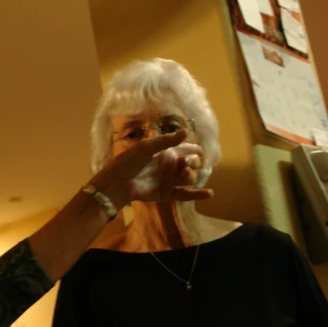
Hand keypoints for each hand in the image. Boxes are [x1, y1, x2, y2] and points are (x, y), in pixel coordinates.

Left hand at [91, 130, 213, 206]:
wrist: (117, 183)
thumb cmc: (128, 162)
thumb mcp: (146, 148)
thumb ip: (166, 141)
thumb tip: (186, 131)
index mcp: (163, 153)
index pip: (183, 149)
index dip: (193, 149)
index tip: (201, 150)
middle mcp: (167, 167)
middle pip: (189, 164)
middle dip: (191, 162)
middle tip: (185, 162)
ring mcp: (167, 181)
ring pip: (188, 178)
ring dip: (189, 176)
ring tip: (184, 173)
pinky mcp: (166, 194)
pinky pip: (185, 195)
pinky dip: (197, 195)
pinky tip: (209, 193)